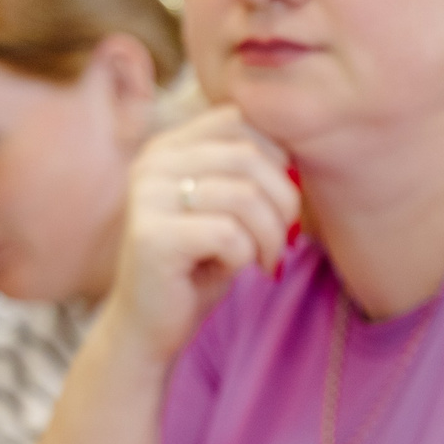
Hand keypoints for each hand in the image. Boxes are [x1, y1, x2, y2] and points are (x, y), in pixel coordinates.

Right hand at [106, 105, 299, 364]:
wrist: (151, 324)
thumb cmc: (199, 263)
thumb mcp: (228, 207)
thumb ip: (249, 171)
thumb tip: (297, 154)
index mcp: (169, 147)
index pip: (238, 119)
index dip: (276, 158)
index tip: (279, 199)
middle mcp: (152, 163)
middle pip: (248, 155)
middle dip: (283, 200)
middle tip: (283, 237)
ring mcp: (147, 197)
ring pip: (244, 195)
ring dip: (270, 234)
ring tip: (264, 258)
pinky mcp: (152, 236)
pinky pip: (228, 234)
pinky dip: (246, 256)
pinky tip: (235, 270)